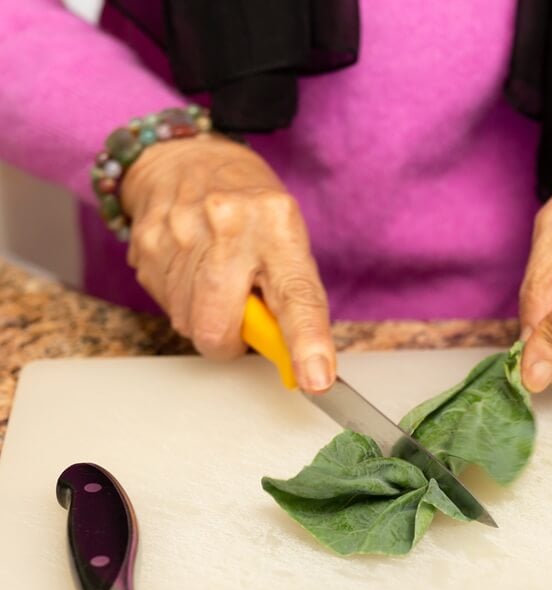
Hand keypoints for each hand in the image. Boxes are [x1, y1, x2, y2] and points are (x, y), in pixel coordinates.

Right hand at [120, 134, 335, 391]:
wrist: (190, 159)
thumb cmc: (254, 212)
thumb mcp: (288, 241)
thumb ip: (292, 298)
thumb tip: (299, 363)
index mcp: (278, 226)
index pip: (296, 297)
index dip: (307, 343)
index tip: (316, 379)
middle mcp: (228, 224)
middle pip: (217, 326)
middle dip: (228, 339)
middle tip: (240, 317)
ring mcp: (180, 230)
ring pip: (188, 322)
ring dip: (205, 318)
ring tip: (216, 280)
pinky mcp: (146, 241)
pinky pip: (165, 304)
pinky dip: (182, 300)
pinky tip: (190, 268)